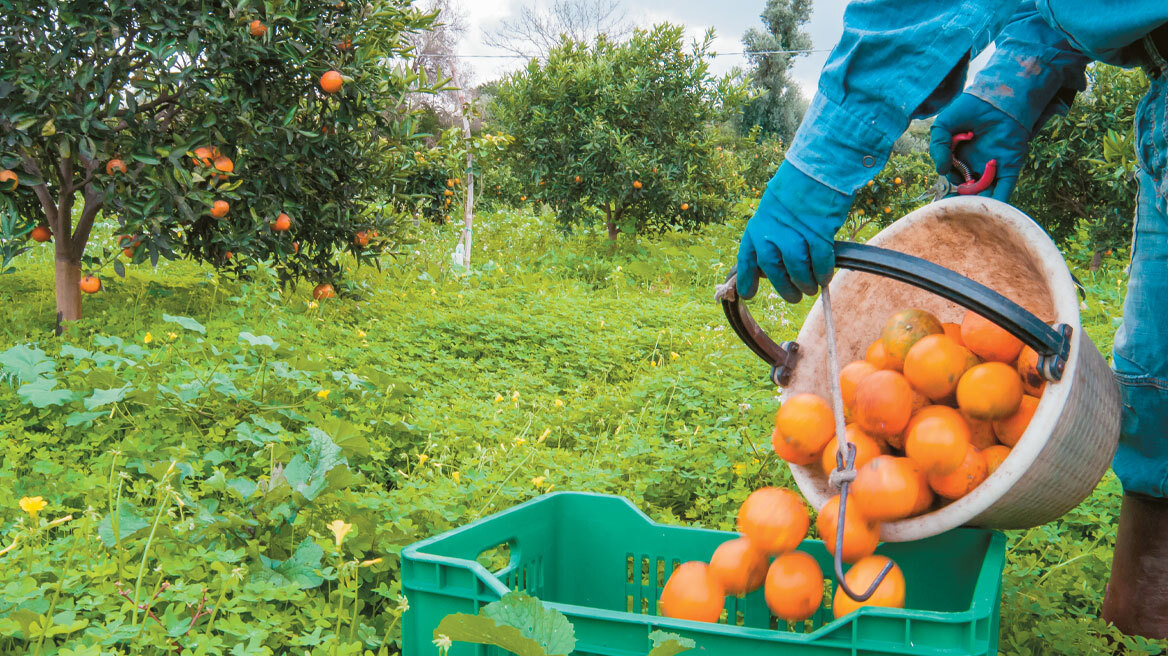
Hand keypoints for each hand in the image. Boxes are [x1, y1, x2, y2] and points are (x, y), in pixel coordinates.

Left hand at [736, 162, 851, 302]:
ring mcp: (794, 231)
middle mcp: (771, 230)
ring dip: (804, 282)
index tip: (748, 294)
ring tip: (811, 288)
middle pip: (772, 268)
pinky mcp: (818, 231)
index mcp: (758, 225)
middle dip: (783, 287)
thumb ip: (772, 235)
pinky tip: (824, 277)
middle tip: (794, 297)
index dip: (746, 278)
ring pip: (796, 267)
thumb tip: (775, 263)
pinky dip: (822, 271)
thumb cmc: (798, 188)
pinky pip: (819, 260)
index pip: (748, 257)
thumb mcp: (774, 210)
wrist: (818, 166)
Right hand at [929, 94, 1030, 201]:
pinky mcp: (1010, 166)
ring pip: (985, 193)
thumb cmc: (971, 107)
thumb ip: (937, 146)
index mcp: (959, 158)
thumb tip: (942, 171)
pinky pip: (1005, 188)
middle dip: (961, 201)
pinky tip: (991, 211)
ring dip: (978, 204)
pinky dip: (1000, 202)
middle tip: (953, 209)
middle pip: (968, 191)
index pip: (951, 179)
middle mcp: (975, 165)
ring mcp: (993, 168)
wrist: (999, 96)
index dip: (947, 188)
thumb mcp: (944, 124)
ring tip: (968, 211)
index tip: (941, 199)